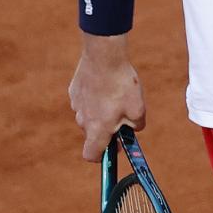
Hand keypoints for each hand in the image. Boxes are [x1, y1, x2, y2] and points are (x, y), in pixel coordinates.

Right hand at [68, 37, 145, 161]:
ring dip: (100, 111)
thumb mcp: (138, 109)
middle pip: (92, 134)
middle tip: (122, 115)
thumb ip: (136, 125)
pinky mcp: (74, 90)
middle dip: (106, 129)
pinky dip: (94, 97)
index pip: (91, 155)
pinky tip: (106, 84)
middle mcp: (83, 120)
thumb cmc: (121, 84)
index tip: (115, 146)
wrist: (104, 56)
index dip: (102, 156)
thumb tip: (134, 128)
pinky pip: (85, 99)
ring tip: (116, 94)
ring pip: (89, 115)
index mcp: (97, 129)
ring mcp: (76, 104)